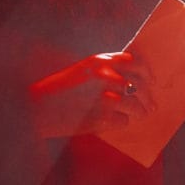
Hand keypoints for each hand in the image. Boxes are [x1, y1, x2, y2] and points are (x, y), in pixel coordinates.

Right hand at [30, 51, 152, 140]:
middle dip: (146, 98)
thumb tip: (128, 81)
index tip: (150, 81)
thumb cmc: (56, 89)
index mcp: (100, 61)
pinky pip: (123, 122)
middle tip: (150, 106)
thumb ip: (103, 71)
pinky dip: (121, 123)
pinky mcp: (102, 118)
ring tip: (139, 116)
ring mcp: (105, 97)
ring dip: (139, 112)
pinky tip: (114, 123)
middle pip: (140, 87)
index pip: (136, 63)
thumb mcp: (80, 71)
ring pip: (136, 106)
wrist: (34, 107)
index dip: (146, 73)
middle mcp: (106, 76)